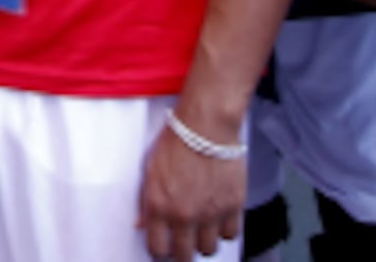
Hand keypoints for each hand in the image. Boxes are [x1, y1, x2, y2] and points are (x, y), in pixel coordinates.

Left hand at [138, 115, 248, 258]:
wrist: (206, 126)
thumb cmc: (176, 142)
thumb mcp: (150, 171)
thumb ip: (146, 202)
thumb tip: (142, 224)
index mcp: (159, 206)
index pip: (157, 249)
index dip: (160, 251)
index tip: (164, 247)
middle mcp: (184, 215)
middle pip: (184, 256)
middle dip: (182, 252)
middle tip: (183, 243)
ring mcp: (210, 212)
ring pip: (208, 249)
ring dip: (204, 242)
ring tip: (201, 230)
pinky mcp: (233, 205)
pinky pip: (231, 234)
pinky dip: (225, 230)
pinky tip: (219, 219)